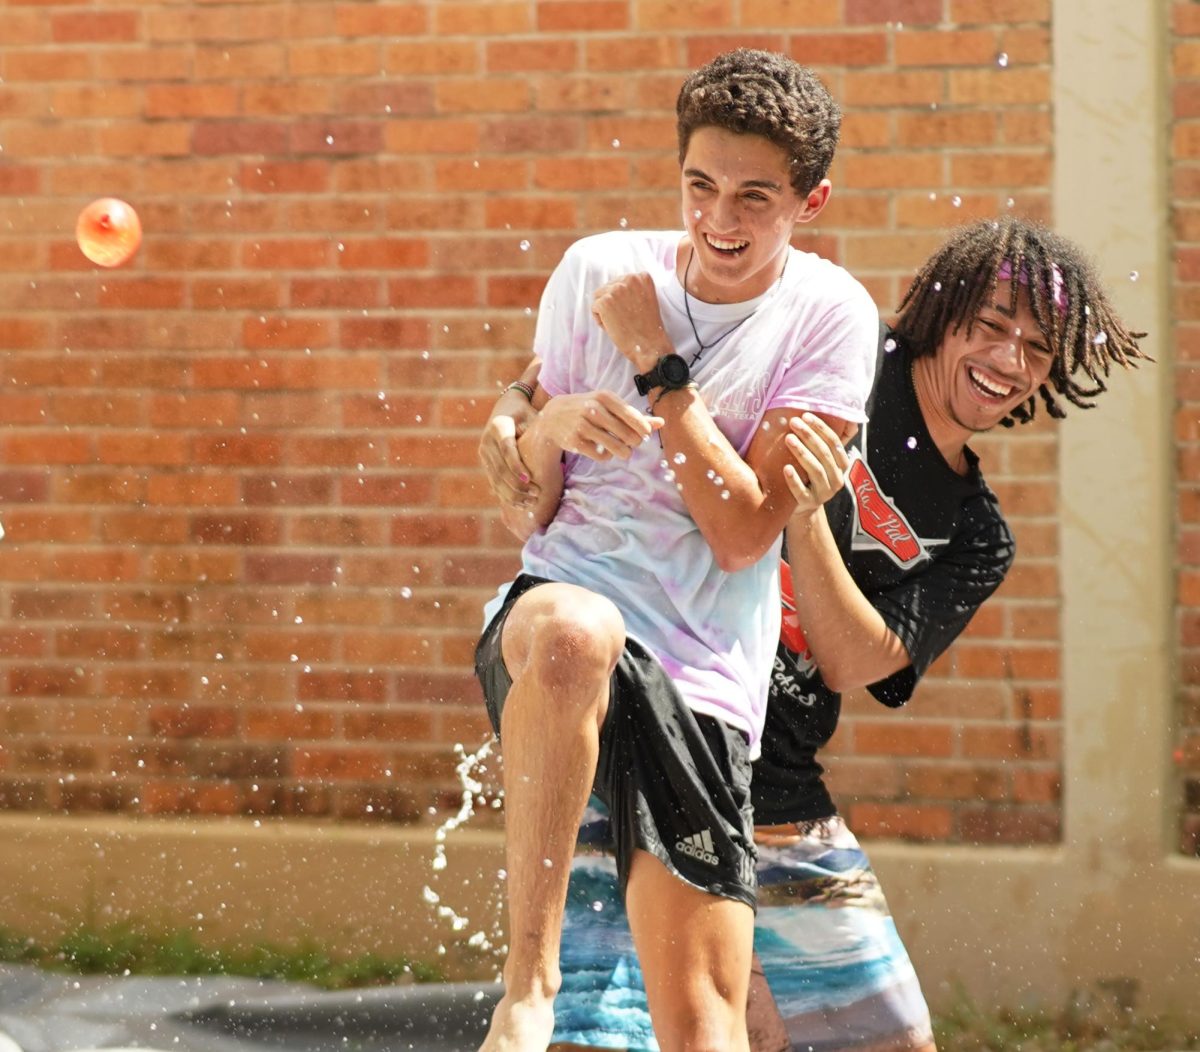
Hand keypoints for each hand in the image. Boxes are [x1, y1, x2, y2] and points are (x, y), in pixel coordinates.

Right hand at [479, 410, 537, 507]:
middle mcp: (487, 440)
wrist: (507, 410)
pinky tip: (521, 504)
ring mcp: (484, 453)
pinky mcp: (486, 463)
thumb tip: (559, 440)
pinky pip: (494, 483)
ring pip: (496, 479)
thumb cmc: (527, 414)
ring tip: (531, 503)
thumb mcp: (533, 416)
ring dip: (513, 494)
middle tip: (536, 495)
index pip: (507, 448)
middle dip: (518, 485)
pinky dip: (507, 496)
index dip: (517, 465)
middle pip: (500, 468)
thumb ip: (541, 429)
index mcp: (499, 426)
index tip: (529, 479)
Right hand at [537, 390, 662, 459]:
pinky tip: (603, 450)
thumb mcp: (608, 406)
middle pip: (629, 435)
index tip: (645, 434)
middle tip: (631, 442)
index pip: (634, 417)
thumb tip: (661, 423)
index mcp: (605, 397)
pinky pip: (602, 456)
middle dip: (634, 442)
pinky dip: (607, 456)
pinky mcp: (576, 442)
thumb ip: (634, 415)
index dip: (644, 429)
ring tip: (623, 450)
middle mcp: (593, 410)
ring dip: (624, 452)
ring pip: (617, 448)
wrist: (553, 416)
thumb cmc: (588, 409)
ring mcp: (583, 426)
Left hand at [590, 273, 672, 371]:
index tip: (629, 311)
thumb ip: (635, 289)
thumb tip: (616, 288)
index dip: (621, 299)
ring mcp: (616, 290)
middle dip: (611, 303)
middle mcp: (629, 279)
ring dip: (605, 311)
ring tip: (619, 323)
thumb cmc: (648, 328)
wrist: (650, 346)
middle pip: (608, 287)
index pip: (620, 281)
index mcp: (642, 277)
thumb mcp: (647, 299)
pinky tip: (613, 328)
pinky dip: (600, 320)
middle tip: (623, 319)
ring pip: (599, 296)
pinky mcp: (605, 302)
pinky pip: (594, 308)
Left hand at [782, 413, 849, 517]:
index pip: (835, 443)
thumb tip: (850, 420)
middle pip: (824, 454)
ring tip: (788, 439)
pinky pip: (801, 491)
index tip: (806, 416)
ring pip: (815, 470)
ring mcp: (824, 493)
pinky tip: (786, 468)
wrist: (804, 508)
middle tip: (793, 423)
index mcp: (842, 465)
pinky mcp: (809, 503)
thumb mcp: (826, 461)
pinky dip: (794, 479)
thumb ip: (835, 442)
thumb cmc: (813, 477)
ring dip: (802, 453)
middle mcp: (836, 479)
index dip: (821, 428)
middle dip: (809, 436)